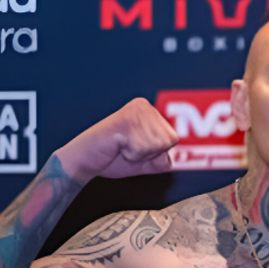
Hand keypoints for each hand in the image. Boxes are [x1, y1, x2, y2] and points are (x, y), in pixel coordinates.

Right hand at [55, 98, 178, 181]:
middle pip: (170, 141)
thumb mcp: (147, 160)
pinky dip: (133, 154)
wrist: (85, 162)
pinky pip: (145, 148)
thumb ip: (165, 156)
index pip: (174, 139)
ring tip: (122, 148)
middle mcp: (145, 106)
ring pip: (159, 145)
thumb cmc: (113, 158)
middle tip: (127, 149)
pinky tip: (118, 146)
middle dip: (150, 153)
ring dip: (140, 154)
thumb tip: (183, 155)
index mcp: (150, 111)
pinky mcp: (126, 119)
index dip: (155, 153)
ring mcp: (135, 111)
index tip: (134, 149)